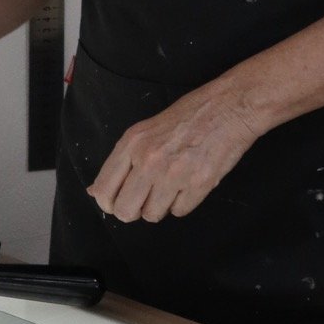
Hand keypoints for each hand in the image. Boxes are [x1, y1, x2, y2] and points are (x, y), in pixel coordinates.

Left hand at [87, 79, 264, 223]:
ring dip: (161, 206)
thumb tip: (94, 192)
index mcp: (132, 143)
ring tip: (172, 185)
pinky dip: (183, 203)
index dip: (109, 203)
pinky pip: (179, 212)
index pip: (103, 190)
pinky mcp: (199, 184)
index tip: (120, 200)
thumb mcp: (145, 130)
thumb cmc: (188, 116)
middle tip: (146, 198)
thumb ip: (120, 162)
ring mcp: (174, 174)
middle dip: (134, 210)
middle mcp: (149, 160)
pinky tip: (189, 183)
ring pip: (152, 215)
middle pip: (125, 211)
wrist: (228, 107)